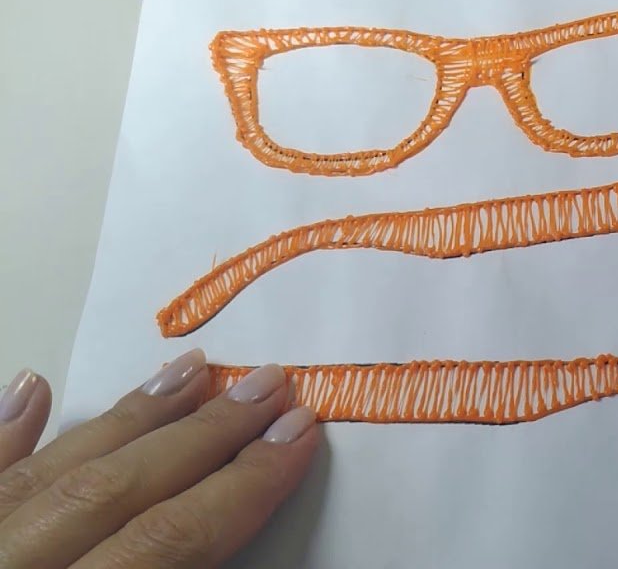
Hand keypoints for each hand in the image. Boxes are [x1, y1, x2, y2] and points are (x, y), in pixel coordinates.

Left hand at [0, 351, 317, 566]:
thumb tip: (238, 519)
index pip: (171, 537)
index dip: (243, 485)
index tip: (296, 436)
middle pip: (117, 488)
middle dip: (204, 434)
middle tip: (266, 386)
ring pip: (53, 473)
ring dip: (126, 419)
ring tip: (188, 371)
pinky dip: (6, 433)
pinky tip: (34, 388)